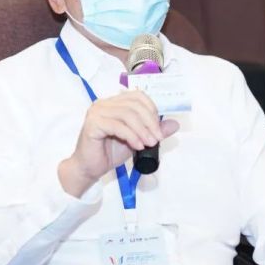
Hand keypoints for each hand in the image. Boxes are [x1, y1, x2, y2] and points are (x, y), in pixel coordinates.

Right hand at [58, 90, 178, 196]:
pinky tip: (137, 146)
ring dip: (142, 130)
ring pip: (127, 114)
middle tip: (157, 138)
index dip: (152, 110)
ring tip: (149, 143)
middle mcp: (104, 103)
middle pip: (134, 104)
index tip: (159, 130)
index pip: (138, 96)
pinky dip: (131, 135)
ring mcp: (97, 112)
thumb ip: (153, 130)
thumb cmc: (109, 153)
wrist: (89, 168)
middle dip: (150, 121)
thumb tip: (175, 124)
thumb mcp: (138, 139)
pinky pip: (117, 126)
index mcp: (114, 102)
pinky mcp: (92, 123)